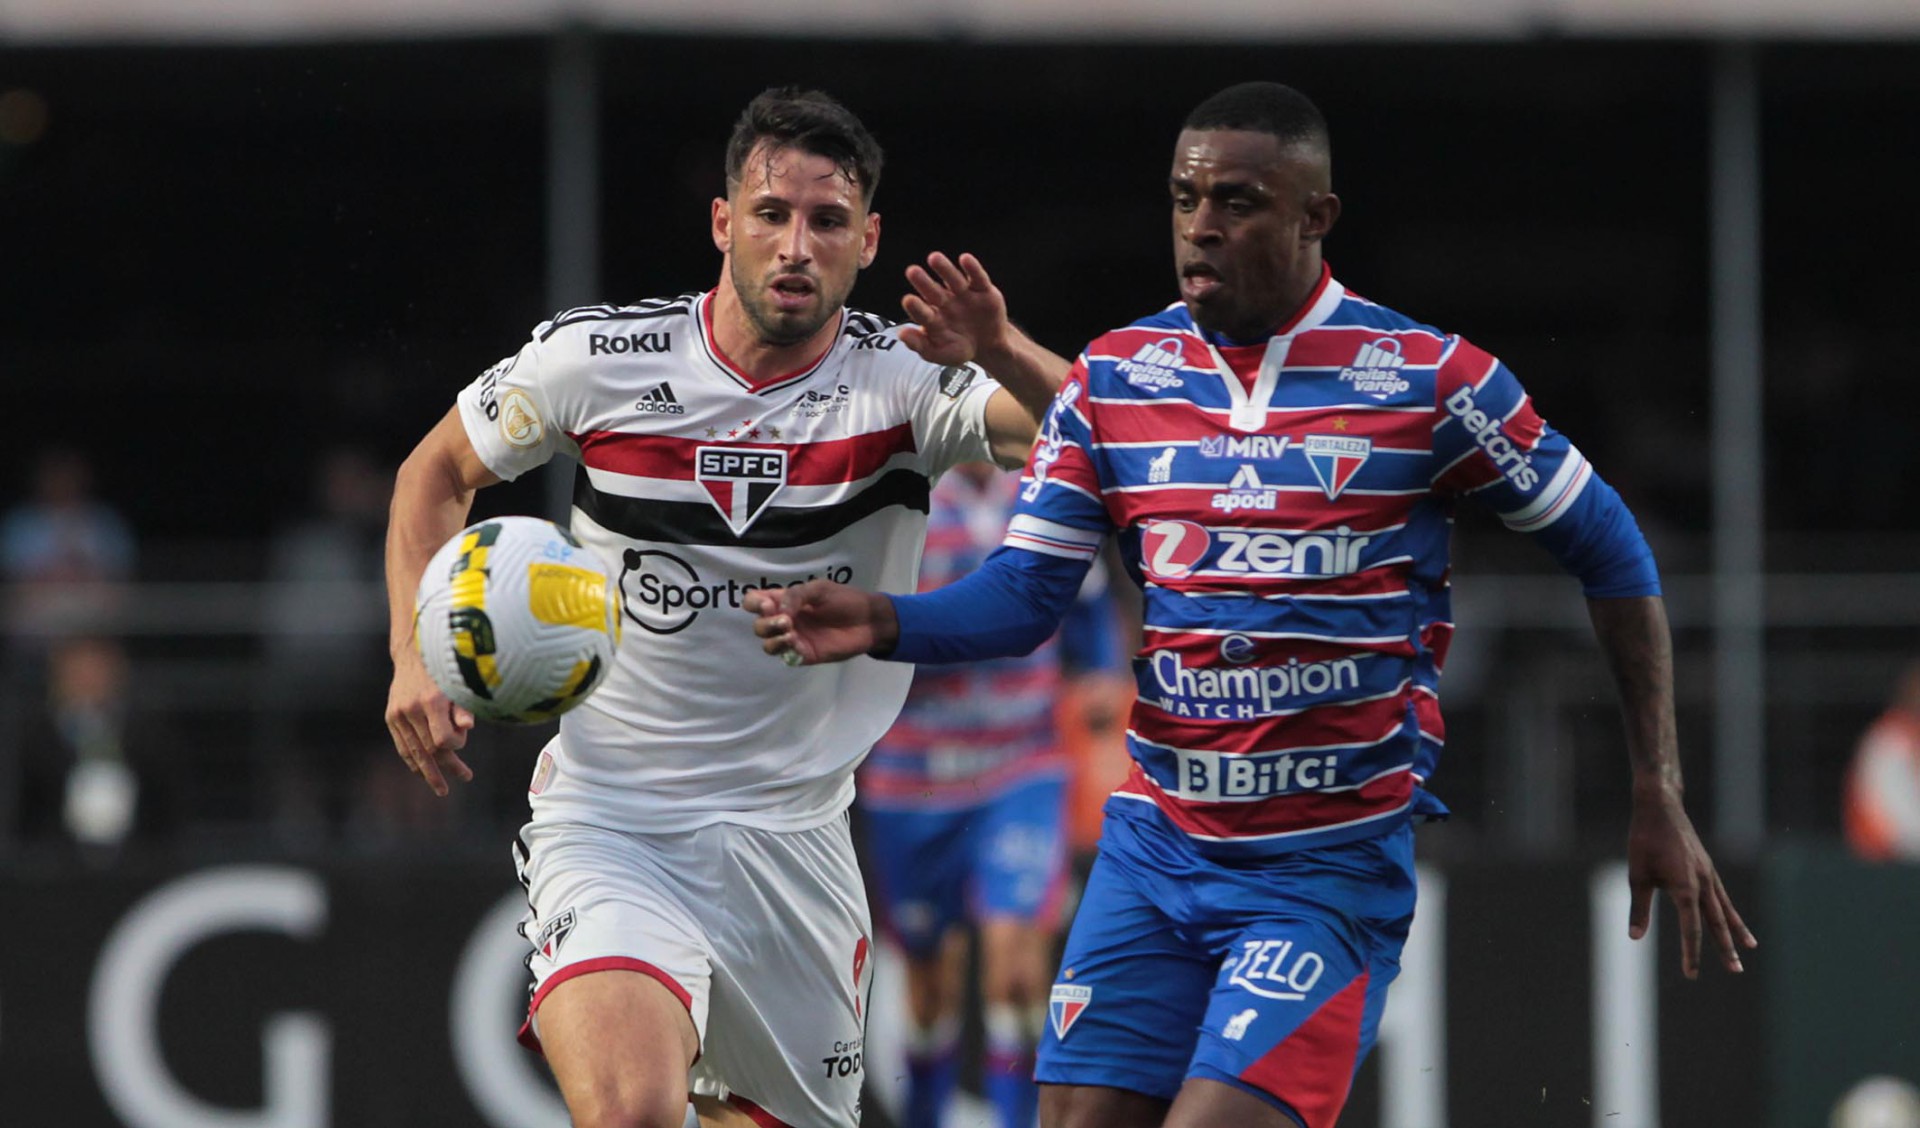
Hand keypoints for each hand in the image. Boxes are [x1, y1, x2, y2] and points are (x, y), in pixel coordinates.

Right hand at [384, 651, 474, 796]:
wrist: (415, 650)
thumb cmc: (445, 667)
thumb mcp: (460, 683)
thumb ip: (463, 707)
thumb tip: (468, 727)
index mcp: (431, 701)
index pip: (443, 739)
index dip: (456, 745)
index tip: (463, 740)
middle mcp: (412, 709)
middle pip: (429, 748)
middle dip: (448, 765)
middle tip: (466, 777)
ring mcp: (398, 713)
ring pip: (413, 750)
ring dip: (429, 771)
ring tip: (441, 788)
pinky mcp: (391, 715)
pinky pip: (402, 744)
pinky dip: (412, 760)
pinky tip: (422, 772)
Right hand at [745, 579, 898, 665]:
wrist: (868, 621)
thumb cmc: (845, 600)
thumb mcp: (819, 589)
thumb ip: (797, 595)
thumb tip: (778, 611)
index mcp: (785, 601)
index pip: (755, 602)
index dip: (755, 604)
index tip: (768, 604)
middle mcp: (785, 620)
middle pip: (758, 626)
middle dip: (766, 623)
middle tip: (785, 620)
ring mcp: (793, 639)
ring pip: (767, 644)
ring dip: (773, 637)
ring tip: (790, 631)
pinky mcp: (804, 654)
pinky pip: (785, 656)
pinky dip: (785, 649)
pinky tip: (796, 641)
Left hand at [898, 252, 1010, 367]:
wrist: (989, 345)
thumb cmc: (960, 347)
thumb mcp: (942, 354)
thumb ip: (921, 346)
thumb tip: (902, 335)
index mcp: (932, 318)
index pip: (921, 312)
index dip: (915, 307)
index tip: (908, 300)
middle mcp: (944, 302)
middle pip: (932, 291)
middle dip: (923, 281)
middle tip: (912, 271)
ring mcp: (963, 294)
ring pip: (952, 279)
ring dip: (944, 268)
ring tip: (934, 258)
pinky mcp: (982, 289)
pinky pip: (977, 277)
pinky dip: (972, 268)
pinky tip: (965, 259)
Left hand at [1626, 782, 1757, 976]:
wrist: (1660, 806)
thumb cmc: (1644, 839)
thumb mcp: (1637, 875)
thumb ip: (1638, 907)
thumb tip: (1635, 937)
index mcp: (1685, 887)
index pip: (1691, 927)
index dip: (1691, 952)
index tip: (1691, 973)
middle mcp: (1702, 882)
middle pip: (1715, 922)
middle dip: (1725, 947)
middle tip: (1736, 970)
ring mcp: (1708, 874)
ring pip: (1724, 908)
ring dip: (1735, 929)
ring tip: (1749, 948)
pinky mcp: (1706, 867)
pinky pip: (1721, 894)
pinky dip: (1728, 909)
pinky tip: (1731, 919)